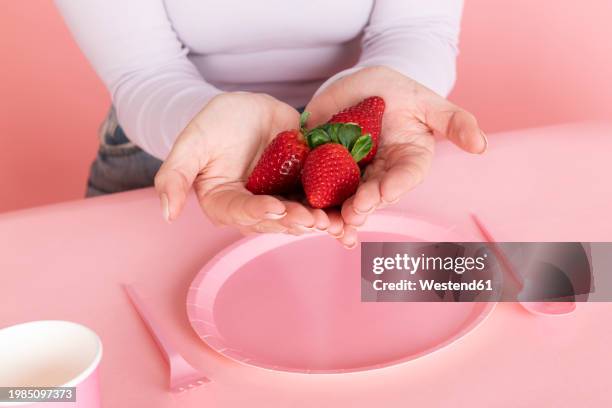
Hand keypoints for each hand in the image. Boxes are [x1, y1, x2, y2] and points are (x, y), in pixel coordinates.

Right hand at [154, 92, 343, 236]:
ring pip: (301, 216)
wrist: (247, 111)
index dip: (257, 213)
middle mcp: (255, 208)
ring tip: (338, 224)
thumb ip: (175, 175)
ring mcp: (281, 198)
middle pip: (275, 221)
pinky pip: (320, 201)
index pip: (239, 212)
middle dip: (296, 222)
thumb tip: (167, 214)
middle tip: (316, 221)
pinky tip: (352, 219)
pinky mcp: (303, 187)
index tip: (274, 208)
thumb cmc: (214, 125)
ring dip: (320, 223)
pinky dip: (336, 210)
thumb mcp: (192, 143)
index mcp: (225, 203)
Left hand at [306, 66, 486, 228]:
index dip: (393, 187)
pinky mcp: (324, 168)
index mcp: (408, 164)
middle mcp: (381, 175)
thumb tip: (482, 146)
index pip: (404, 179)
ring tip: (329, 222)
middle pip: (373, 196)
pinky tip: (304, 211)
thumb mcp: (428, 102)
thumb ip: (454, 122)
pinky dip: (312, 200)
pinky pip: (318, 186)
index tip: (381, 193)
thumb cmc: (401, 92)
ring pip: (346, 199)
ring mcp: (353, 174)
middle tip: (351, 214)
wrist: (363, 85)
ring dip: (338, 214)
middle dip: (362, 206)